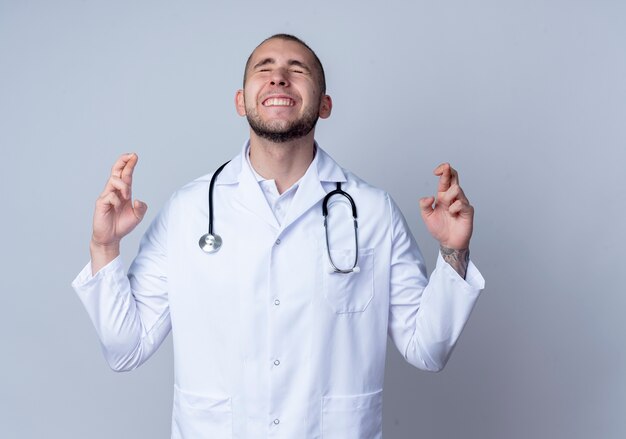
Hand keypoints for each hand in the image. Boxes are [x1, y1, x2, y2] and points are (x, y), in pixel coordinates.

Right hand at [90, 153, 147, 270]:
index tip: (134, 155)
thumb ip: (141, 208)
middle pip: (116, 172)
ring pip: (113, 181)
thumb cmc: (122, 225)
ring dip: (123, 186)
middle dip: (122, 162)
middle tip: (130, 155)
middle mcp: (114, 191)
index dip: (129, 164)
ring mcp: (107, 196)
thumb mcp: (137, 217)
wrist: (111, 237)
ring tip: (127, 196)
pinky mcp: (101, 203)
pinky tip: (117, 208)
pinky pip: (110, 196)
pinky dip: (117, 201)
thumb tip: (138, 200)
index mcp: (124, 192)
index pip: (126, 175)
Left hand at [419, 163, 472, 249]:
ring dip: (448, 197)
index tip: (436, 171)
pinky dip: (453, 208)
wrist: (448, 242)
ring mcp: (462, 202)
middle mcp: (453, 197)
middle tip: (445, 167)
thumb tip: (430, 197)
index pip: (446, 179)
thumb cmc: (439, 228)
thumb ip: (424, 205)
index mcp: (443, 195)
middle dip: (449, 171)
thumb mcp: (426, 216)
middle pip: (455, 177)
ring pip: (456, 189)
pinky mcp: (468, 210)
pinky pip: (460, 203)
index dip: (443, 171)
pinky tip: (452, 215)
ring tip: (447, 209)